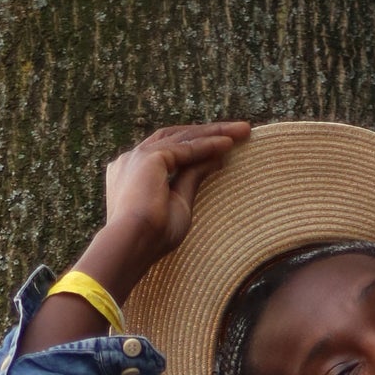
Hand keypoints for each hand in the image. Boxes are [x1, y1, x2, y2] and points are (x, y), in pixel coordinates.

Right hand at [102, 120, 251, 267]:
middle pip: (177, 137)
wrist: (133, 244)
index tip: (224, 147)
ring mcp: (138, 156)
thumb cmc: (154, 236)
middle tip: (241, 131)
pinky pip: (186, 147)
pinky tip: (229, 143)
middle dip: (210, 132)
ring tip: (243, 131)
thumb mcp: (180, 202)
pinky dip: (209, 144)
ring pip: (183, 138)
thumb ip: (193, 178)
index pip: (169, 150)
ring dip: (215, 133)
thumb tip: (215, 160)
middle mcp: (132, 160)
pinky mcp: (150, 157)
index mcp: (131, 174)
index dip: (197, 145)